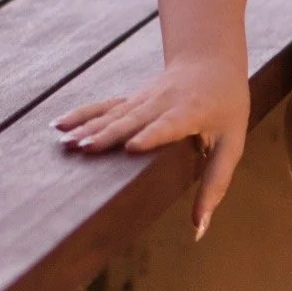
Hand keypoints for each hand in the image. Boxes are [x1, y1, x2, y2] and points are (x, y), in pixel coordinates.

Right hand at [53, 58, 250, 236]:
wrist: (210, 61)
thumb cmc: (226, 108)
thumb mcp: (232, 145)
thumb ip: (216, 184)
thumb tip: (199, 229)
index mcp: (190, 112)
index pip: (169, 124)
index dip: (151, 135)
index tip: (131, 147)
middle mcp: (163, 103)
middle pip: (132, 120)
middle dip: (108, 134)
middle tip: (84, 149)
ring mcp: (143, 98)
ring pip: (113, 113)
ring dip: (88, 127)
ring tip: (66, 142)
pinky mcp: (131, 98)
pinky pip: (104, 106)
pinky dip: (81, 114)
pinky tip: (58, 124)